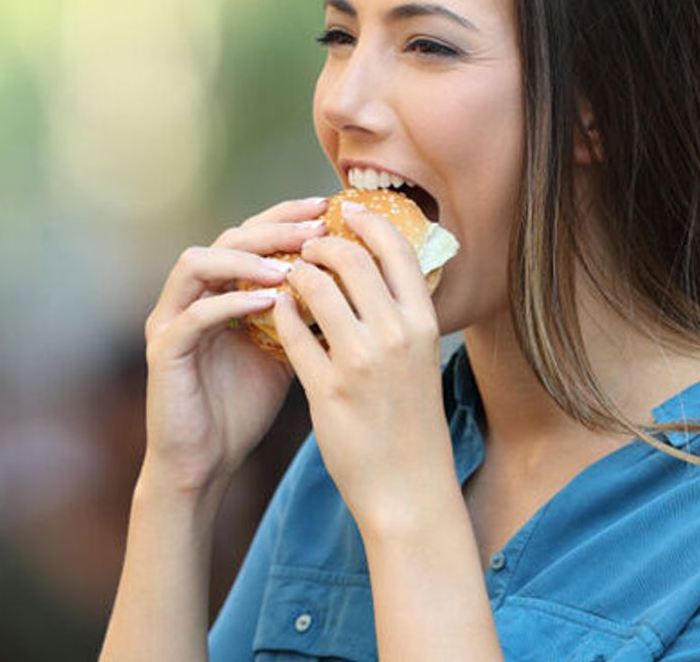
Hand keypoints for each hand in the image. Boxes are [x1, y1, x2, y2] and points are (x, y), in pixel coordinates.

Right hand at [142, 197, 328, 496]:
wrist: (206, 462)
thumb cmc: (244, 407)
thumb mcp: (286, 351)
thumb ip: (305, 316)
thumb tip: (359, 286)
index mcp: (222, 289)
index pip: (254, 234)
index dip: (289, 216)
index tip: (331, 210)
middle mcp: (193, 294)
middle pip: (228, 238)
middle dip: (274, 228)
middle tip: (316, 228)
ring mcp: (172, 319)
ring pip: (198, 263)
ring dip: (246, 260)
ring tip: (291, 266)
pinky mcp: (163, 350)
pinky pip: (193, 315)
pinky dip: (230, 303)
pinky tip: (267, 303)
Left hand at [271, 202, 455, 531]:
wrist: (408, 488)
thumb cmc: (413, 423)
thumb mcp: (421, 361)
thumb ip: (403, 317)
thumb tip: (381, 274)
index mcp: (423, 324)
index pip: (397, 249)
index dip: (369, 221)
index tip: (347, 211)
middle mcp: (394, 335)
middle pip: (351, 258)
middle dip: (322, 242)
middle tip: (306, 244)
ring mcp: (359, 361)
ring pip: (315, 287)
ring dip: (294, 273)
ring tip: (286, 274)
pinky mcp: (327, 388)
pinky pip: (292, 331)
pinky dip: (280, 311)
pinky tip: (276, 309)